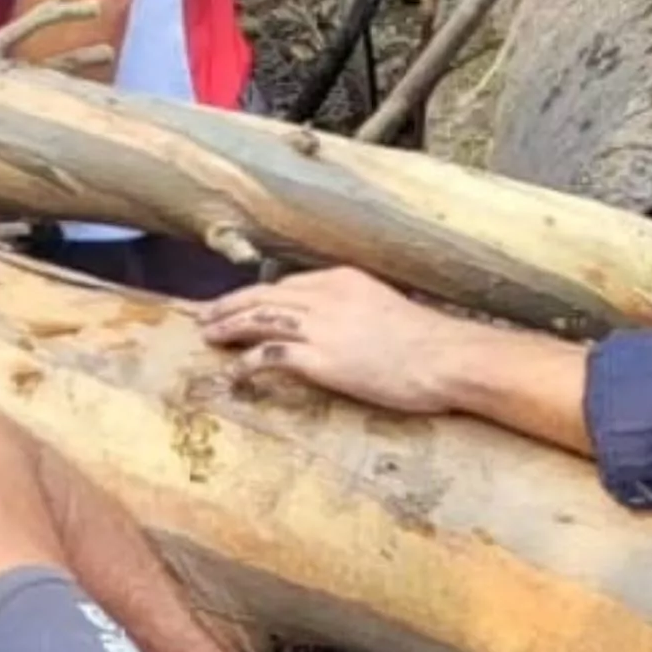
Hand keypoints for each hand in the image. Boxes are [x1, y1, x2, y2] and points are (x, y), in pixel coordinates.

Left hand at [197, 267, 463, 414]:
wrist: (445, 357)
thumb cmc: (430, 340)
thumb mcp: (389, 309)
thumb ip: (359, 310)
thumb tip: (349, 326)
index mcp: (344, 280)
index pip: (289, 283)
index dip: (259, 294)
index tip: (242, 302)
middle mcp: (326, 296)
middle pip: (265, 296)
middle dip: (231, 304)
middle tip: (206, 315)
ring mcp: (321, 327)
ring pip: (259, 319)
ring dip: (229, 327)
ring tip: (208, 335)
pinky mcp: (320, 359)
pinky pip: (270, 356)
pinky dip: (247, 363)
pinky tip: (234, 371)